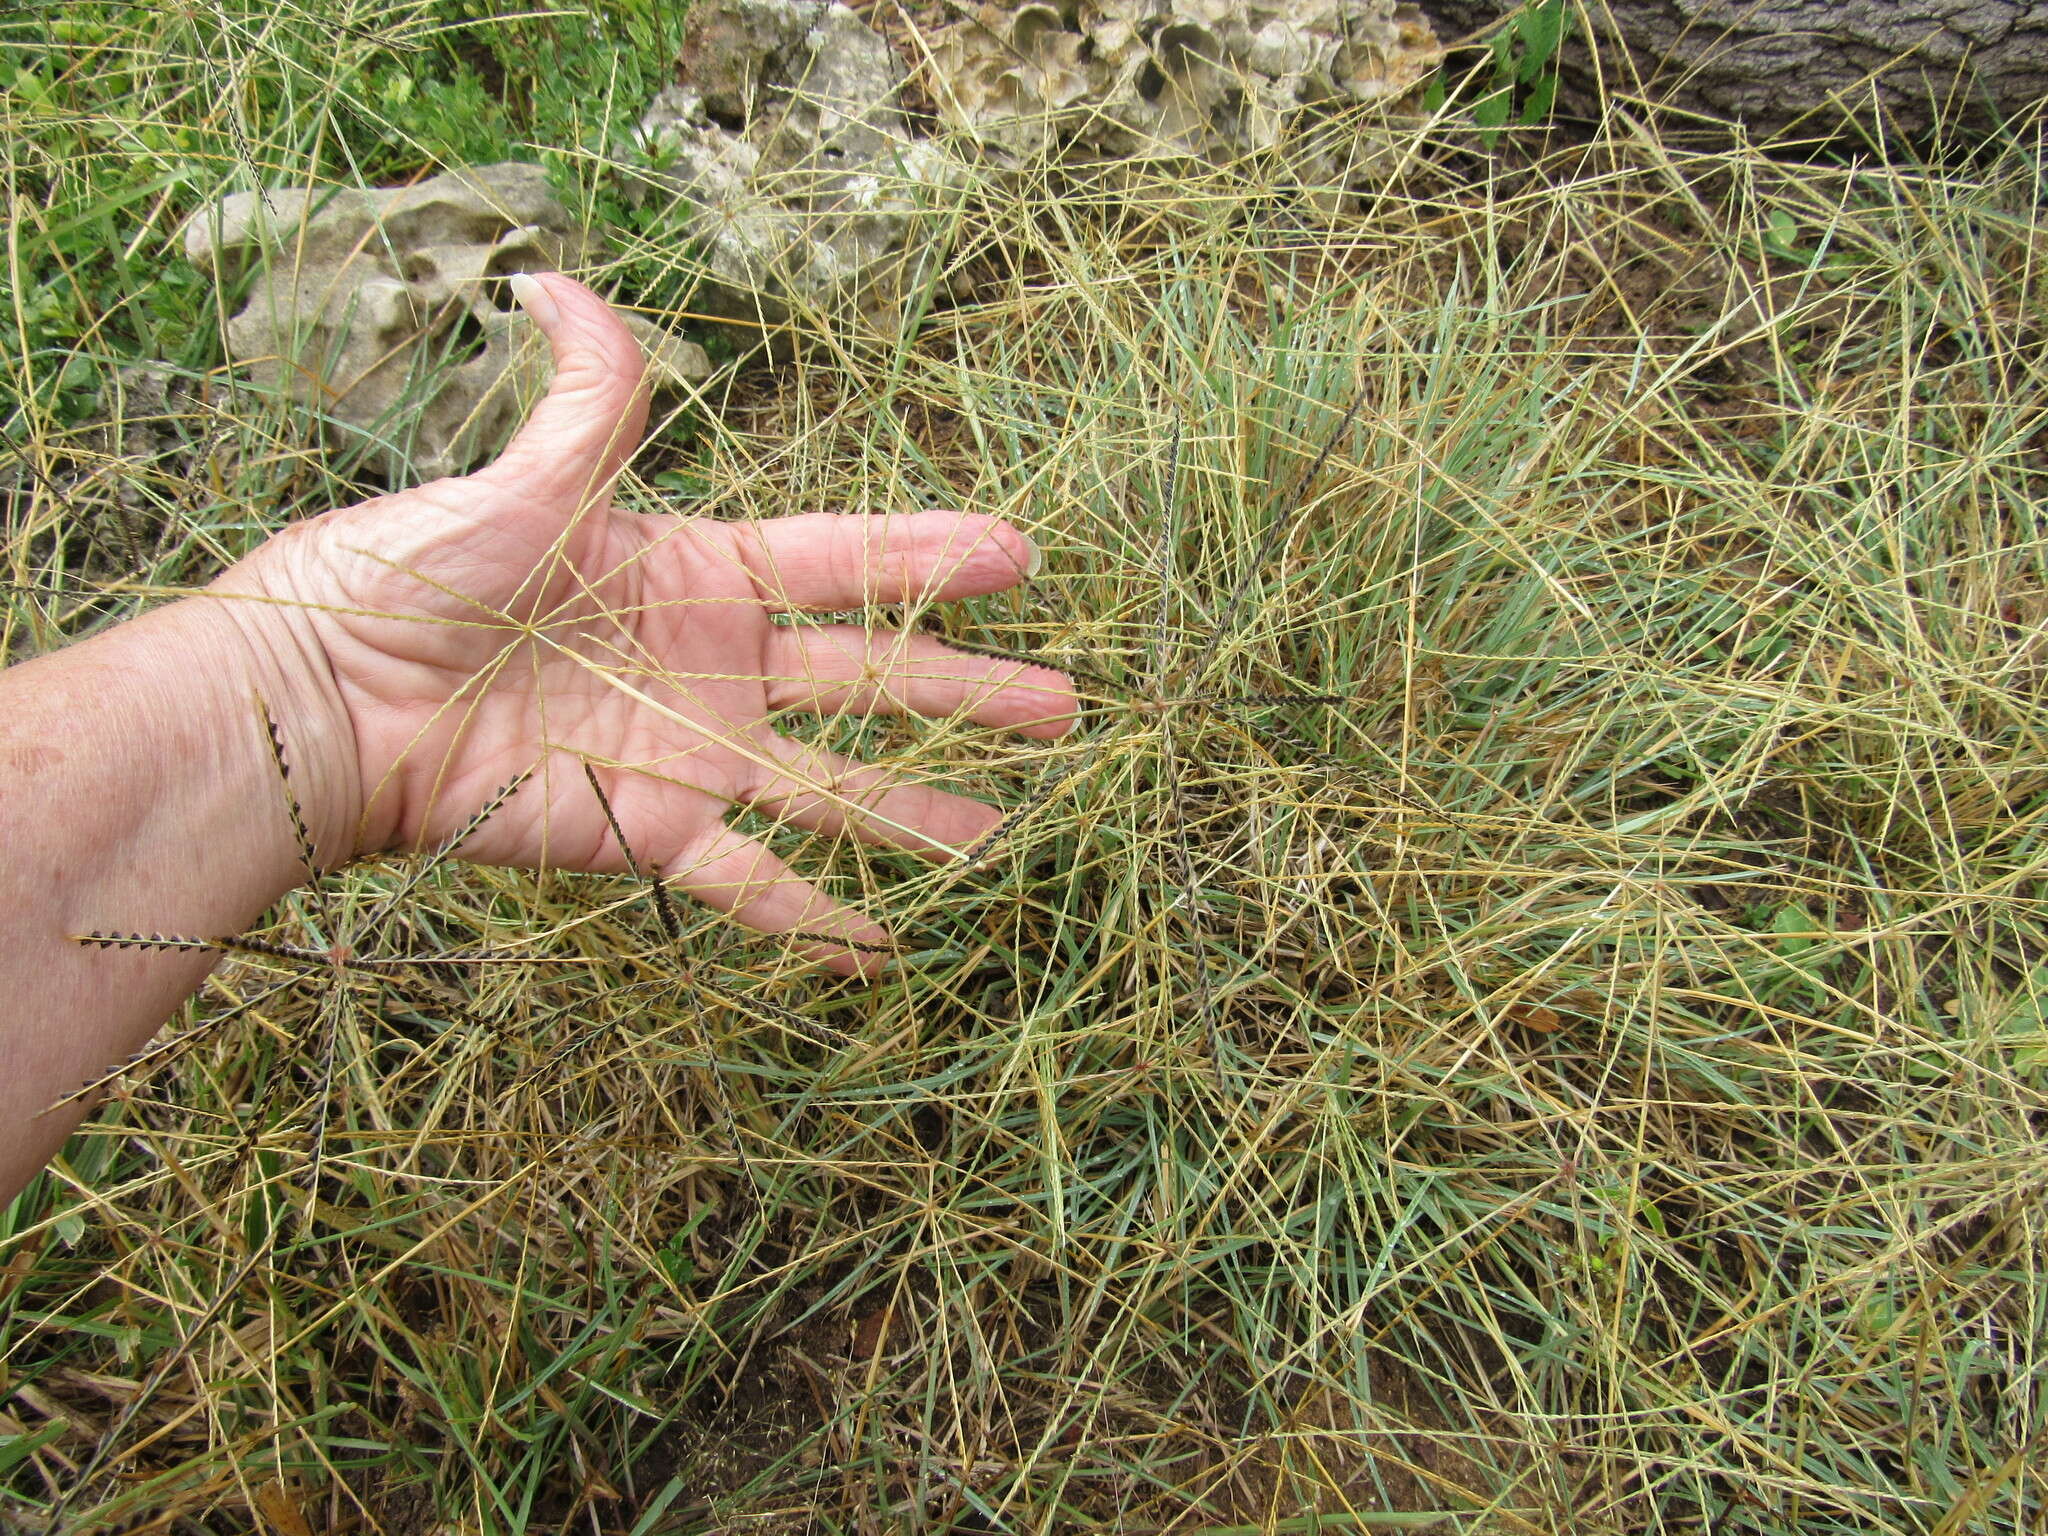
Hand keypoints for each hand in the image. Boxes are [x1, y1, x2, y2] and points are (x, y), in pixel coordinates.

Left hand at [215, 272, 1073, 972]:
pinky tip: (884, 947)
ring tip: (1006, 834)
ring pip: (835, 790)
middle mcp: (713, 667)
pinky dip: (815, 918)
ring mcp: (690, 757)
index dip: (932, 557)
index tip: (1022, 556)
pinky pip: (750, 885)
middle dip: (969, 692)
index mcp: (696, 569)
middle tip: (1065, 708)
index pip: (843, 560)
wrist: (323, 704)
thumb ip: (585, 402)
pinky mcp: (649, 836)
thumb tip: (557, 279)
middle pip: (869, 679)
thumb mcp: (515, 483)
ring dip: (920, 813)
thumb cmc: (408, 577)